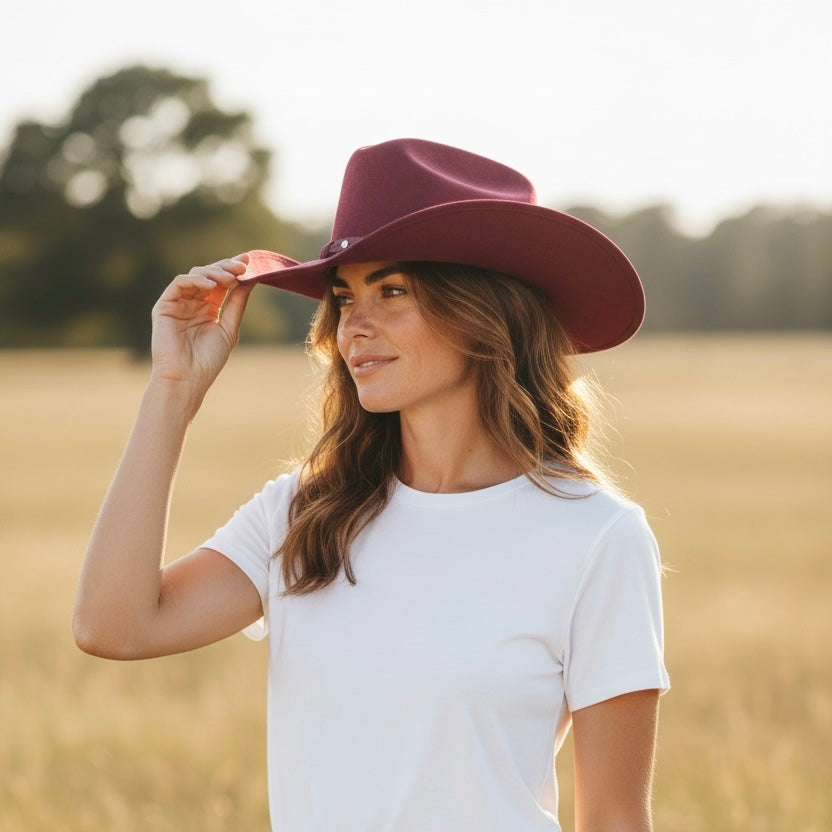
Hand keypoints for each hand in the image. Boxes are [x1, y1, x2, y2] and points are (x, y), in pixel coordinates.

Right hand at [149, 253, 254, 394]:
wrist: (187, 378)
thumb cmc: (208, 360)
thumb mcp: (229, 328)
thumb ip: (237, 304)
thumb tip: (249, 280)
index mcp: (209, 309)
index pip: (222, 283)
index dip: (233, 270)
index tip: (249, 262)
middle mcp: (193, 303)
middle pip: (209, 275)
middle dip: (226, 268)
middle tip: (242, 267)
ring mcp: (178, 303)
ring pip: (195, 275)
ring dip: (213, 272)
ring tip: (229, 277)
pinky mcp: (164, 305)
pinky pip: (179, 284)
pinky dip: (195, 280)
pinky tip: (210, 285)